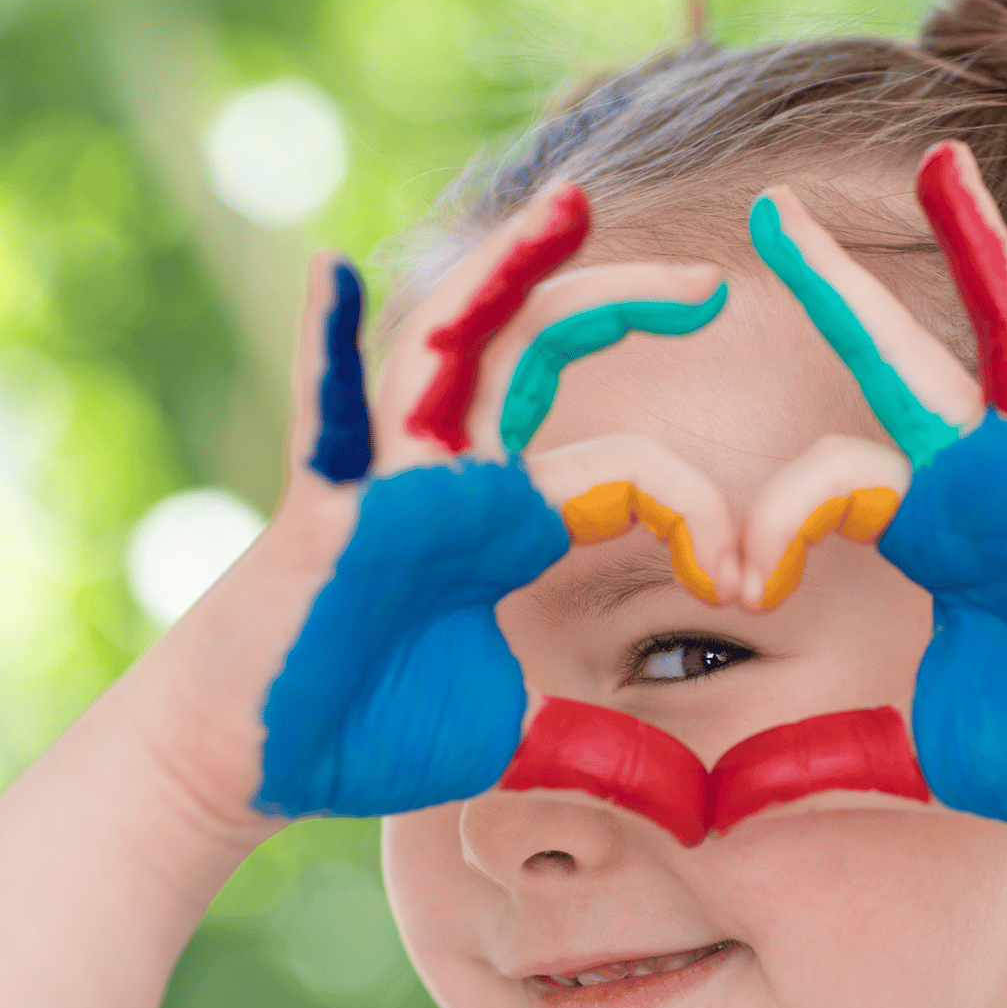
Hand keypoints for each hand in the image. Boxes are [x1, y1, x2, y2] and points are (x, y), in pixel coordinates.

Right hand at [254, 183, 738, 818]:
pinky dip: (323, 348)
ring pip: (450, 349)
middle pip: (540, 356)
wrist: (257, 760)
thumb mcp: (519, 733)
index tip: (749, 578)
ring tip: (568, 206)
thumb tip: (697, 801)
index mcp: (511, 519)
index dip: (698, 512)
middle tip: (714, 284)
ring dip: (505, 273)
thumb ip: (604, 745)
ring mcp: (386, 481)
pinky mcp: (325, 512)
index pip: (626, 471)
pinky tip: (332, 274)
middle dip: (620, 305)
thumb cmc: (373, 728)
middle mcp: (455, 477)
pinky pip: (323, 417)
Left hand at [742, 142, 1006, 845]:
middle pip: (901, 363)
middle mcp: (988, 482)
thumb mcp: (917, 754)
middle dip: (837, 287)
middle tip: (770, 212)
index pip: (830, 478)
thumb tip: (721, 805)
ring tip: (938, 164)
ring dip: (977, 255)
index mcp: (932, 528)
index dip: (770, 519)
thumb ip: (824, 758)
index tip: (736, 585)